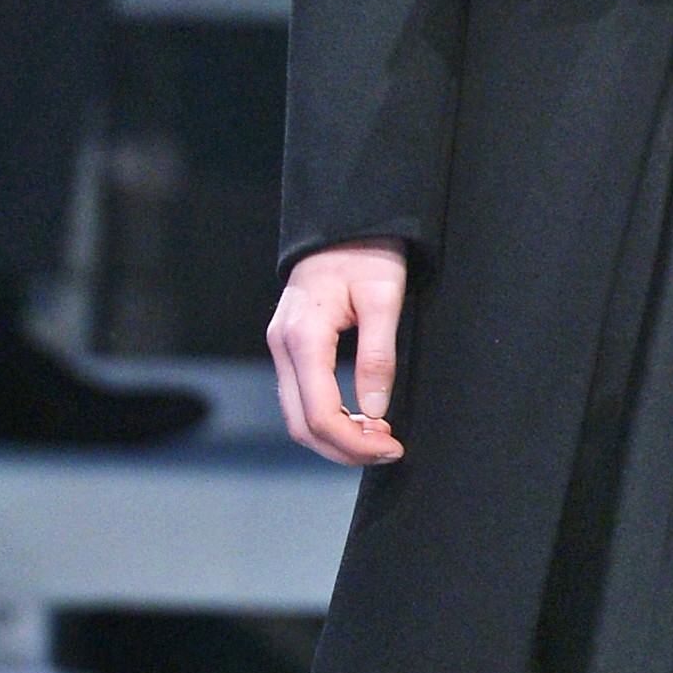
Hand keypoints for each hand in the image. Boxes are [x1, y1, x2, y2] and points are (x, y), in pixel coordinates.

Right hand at [269, 245, 407, 463]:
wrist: (343, 222)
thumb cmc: (366, 252)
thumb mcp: (383, 299)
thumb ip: (377, 356)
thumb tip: (376, 411)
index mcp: (303, 337)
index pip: (320, 414)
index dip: (354, 442)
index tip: (392, 447)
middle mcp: (283, 346)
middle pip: (301, 425)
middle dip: (344, 448)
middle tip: (388, 450)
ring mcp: (281, 347)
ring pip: (296, 416)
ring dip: (335, 437)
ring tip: (378, 437)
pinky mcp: (289, 347)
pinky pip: (299, 398)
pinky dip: (326, 418)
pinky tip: (359, 418)